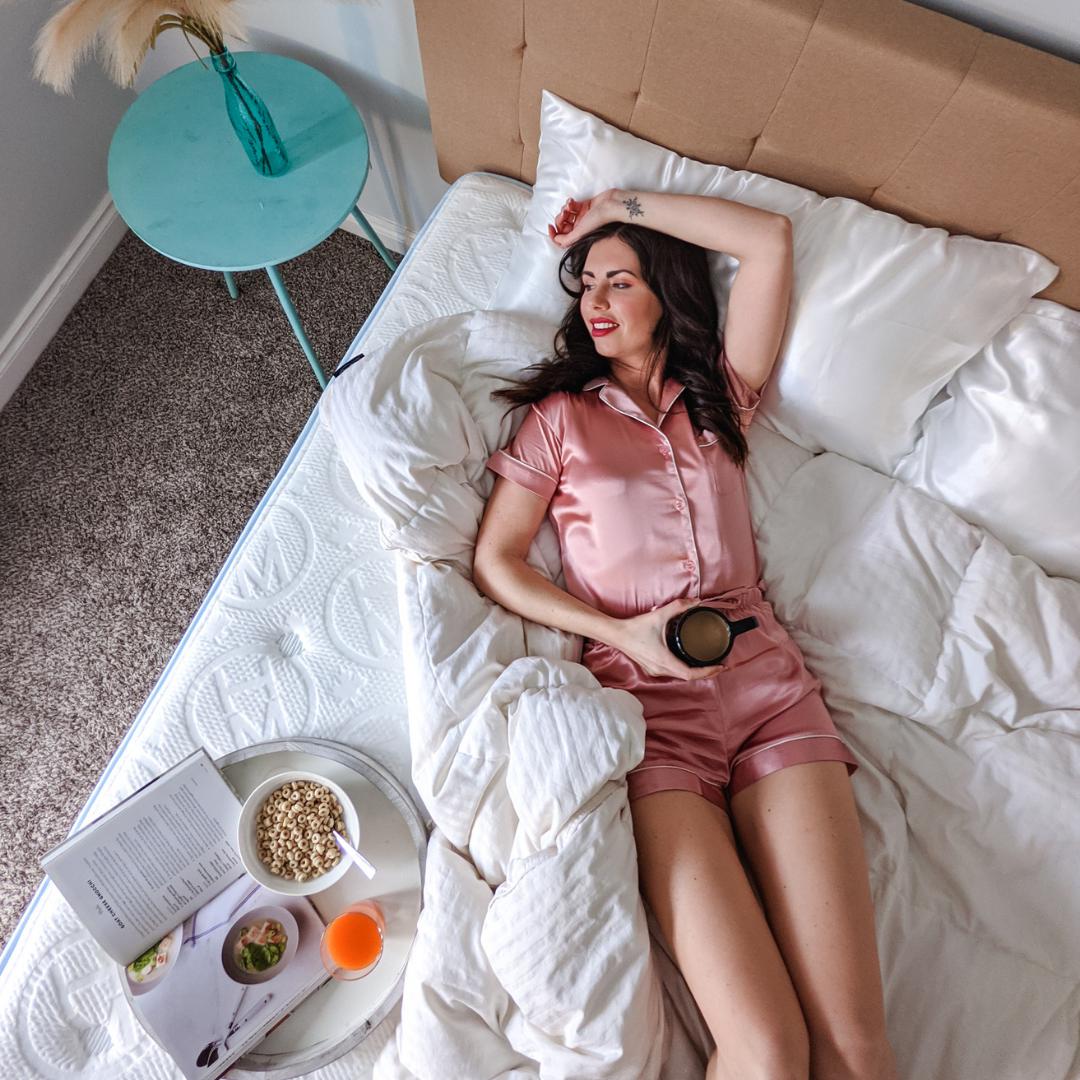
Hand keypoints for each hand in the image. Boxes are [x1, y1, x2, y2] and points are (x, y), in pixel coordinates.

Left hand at [546, 190, 618, 247]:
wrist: (611, 204)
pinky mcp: (584, 206)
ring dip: (564, 209)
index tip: (550, 227)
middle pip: (562, 225)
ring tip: (569, 206)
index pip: (561, 239)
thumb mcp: (580, 233)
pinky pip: (571, 205)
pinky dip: (569, 203)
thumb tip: (556, 239)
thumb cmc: (598, 219)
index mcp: (578, 236)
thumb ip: (566, 240)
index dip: (553, 234)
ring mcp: (581, 216)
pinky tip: (572, 201)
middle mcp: (579, 227)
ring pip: (565, 214)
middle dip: (560, 218)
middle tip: (565, 213)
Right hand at [608, 598, 724, 680]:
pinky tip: (685, 660)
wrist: (615, 634)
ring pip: (678, 675)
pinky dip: (681, 668)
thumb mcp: (659, 615)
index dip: (708, 672)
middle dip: (704, 672)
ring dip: (692, 671)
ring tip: (705, 663)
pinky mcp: (650, 667)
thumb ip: (679, 607)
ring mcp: (654, 670)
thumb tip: (696, 601)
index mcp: (665, 661)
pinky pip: (670, 672)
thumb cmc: (635, 628)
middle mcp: (660, 669)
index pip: (691, 674)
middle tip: (717, 664)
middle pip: (687, 677)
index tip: (720, 667)